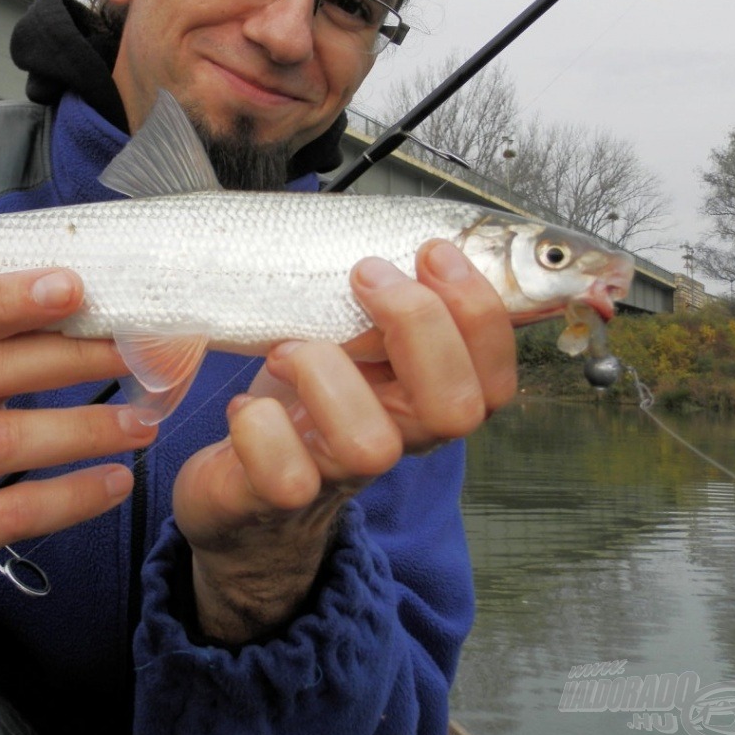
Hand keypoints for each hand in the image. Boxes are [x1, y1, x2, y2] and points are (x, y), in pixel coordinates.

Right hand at [0, 268, 155, 629]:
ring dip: (84, 427)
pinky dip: (72, 495)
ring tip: (142, 422)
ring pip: (1, 442)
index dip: (5, 297)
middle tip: (133, 352)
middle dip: (67, 357)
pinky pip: (12, 512)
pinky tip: (115, 481)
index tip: (74, 286)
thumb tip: (74, 308)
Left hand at [172, 240, 517, 642]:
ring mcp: (338, 476)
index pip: (494, 380)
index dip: (478, 315)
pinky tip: (247, 407)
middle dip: (418, 324)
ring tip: (286, 349)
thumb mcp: (349, 343)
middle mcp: (395, 442)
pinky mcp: (278, 496)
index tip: (431, 252)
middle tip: (365, 275)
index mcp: (421, 402)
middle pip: (454, 410)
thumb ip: (383, 308)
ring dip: (325, 372)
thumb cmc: (299, 396)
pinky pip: (286, 473)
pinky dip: (261, 427)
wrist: (241, 488)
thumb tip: (406, 238)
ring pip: (369, 444)